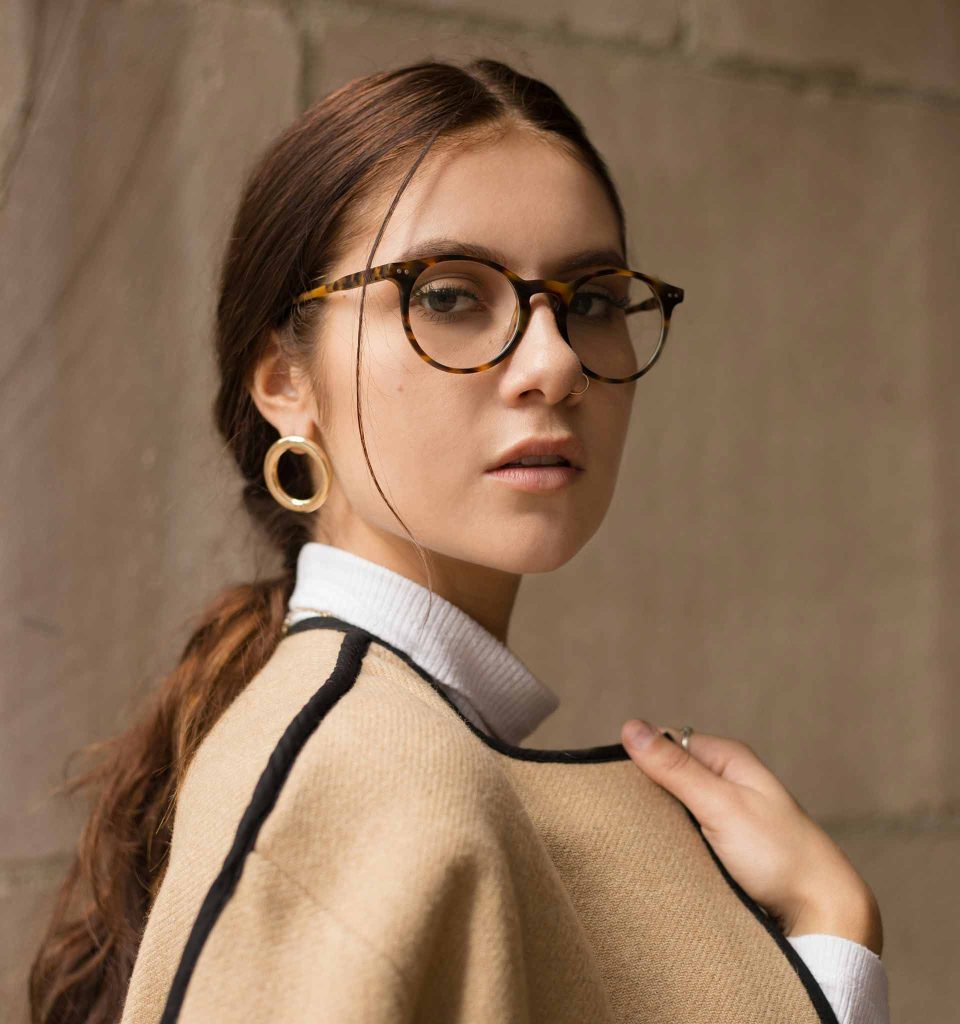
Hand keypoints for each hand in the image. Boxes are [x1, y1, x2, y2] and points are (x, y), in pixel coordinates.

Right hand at [620, 719, 882, 955]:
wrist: (822, 913)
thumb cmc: (778, 854)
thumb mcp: (721, 804)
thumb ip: (674, 768)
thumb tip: (630, 726)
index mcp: (727, 757)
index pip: (664, 742)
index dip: (638, 760)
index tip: (617, 785)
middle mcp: (726, 780)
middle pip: (667, 775)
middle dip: (645, 793)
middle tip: (627, 817)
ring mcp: (724, 815)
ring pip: (672, 809)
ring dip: (657, 822)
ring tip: (641, 839)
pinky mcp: (723, 847)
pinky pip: (683, 836)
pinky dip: (670, 844)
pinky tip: (661, 856)